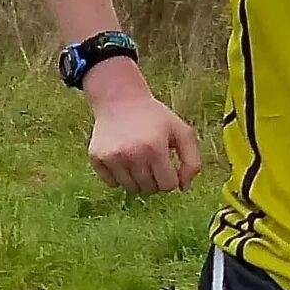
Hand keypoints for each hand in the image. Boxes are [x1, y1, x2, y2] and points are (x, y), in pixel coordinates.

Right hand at [87, 88, 203, 194]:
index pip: (168, 185)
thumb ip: (192, 161)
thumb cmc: (154, 118)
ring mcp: (112, 157)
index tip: (167, 163)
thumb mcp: (182, 131)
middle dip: (154, 179)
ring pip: (130, 189)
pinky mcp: (96, 158)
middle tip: (152, 161)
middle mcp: (132, 154)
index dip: (171, 177)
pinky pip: (112, 184)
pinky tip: (122, 159)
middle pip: (149, 189)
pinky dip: (119, 177)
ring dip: (138, 180)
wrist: (120, 100)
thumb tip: (184, 188)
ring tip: (138, 159)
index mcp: (155, 148)